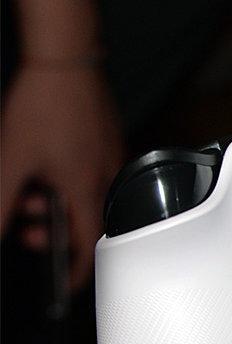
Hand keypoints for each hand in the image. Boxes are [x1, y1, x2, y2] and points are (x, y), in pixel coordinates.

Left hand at [0, 62, 123, 289]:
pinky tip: (45, 165)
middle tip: (26, 224)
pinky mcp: (106, 140)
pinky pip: (91, 175)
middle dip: (53, 231)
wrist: (65, 59)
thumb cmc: (44, 103)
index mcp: (85, 187)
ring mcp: (109, 157)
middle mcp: (105, 176)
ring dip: (56, 203)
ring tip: (30, 187)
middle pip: (85, 223)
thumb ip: (0, 204)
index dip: (74, 273)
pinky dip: (67, 181)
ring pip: (86, 197)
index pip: (86, 246)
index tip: (63, 285)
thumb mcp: (10, 161)